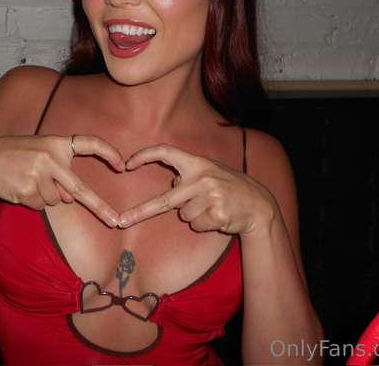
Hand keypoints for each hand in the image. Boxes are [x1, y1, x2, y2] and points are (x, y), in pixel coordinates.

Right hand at [0, 134, 124, 227]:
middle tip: (115, 222)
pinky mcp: (28, 190)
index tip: (123, 164)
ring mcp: (39, 174)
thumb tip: (71, 199)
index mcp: (57, 143)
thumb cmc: (15, 156)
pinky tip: (18, 187)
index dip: (108, 152)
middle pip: (80, 189)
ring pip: (55, 200)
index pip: (89, 143)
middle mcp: (51, 157)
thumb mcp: (40, 154)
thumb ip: (59, 172)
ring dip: (43, 196)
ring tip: (25, 180)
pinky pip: (40, 206)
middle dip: (100, 207)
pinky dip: (31, 202)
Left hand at [116, 144, 279, 237]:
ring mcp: (209, 195)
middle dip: (141, 212)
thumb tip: (171, 187)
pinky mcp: (216, 213)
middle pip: (165, 199)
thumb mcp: (211, 173)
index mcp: (198, 163)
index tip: (126, 164)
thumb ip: (190, 177)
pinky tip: (219, 217)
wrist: (258, 204)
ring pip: (184, 215)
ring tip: (213, 207)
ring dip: (194, 215)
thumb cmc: (229, 188)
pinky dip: (204, 225)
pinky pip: (196, 225)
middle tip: (121, 221)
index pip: (167, 153)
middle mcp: (202, 177)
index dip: (145, 155)